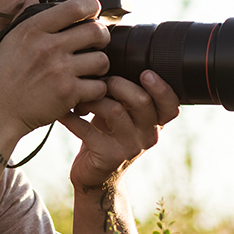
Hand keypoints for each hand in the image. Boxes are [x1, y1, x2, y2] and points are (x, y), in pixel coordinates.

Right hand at [0, 0, 111, 139]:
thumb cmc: (0, 78)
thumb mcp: (8, 41)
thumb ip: (24, 17)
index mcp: (33, 29)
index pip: (75, 7)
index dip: (91, 7)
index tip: (93, 13)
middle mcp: (48, 47)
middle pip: (96, 31)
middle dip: (102, 37)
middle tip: (97, 44)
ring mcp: (59, 71)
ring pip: (102, 60)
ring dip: (100, 66)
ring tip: (91, 71)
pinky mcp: (67, 94)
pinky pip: (98, 87)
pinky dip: (96, 91)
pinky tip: (85, 91)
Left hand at [61, 69, 180, 192]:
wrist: (96, 176)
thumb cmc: (108, 134)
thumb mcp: (124, 115)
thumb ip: (127, 93)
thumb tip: (110, 57)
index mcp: (155, 121)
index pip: (171, 104)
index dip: (161, 88)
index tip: (145, 73)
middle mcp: (148, 134)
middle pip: (141, 101)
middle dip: (118, 83)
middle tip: (101, 80)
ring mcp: (130, 147)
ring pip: (114, 111)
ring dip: (93, 98)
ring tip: (80, 96)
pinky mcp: (108, 156)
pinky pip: (87, 129)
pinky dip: (71, 117)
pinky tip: (63, 111)